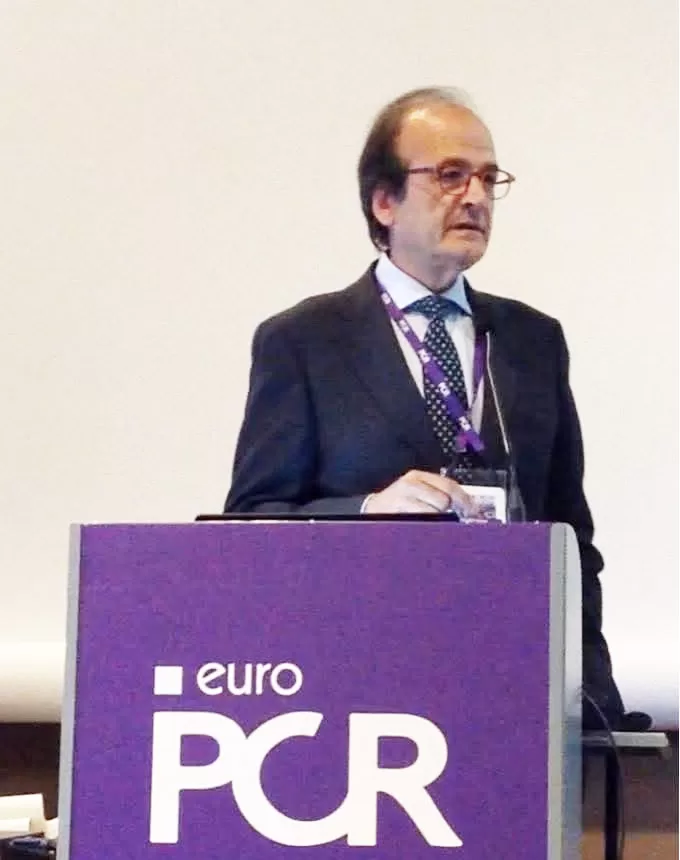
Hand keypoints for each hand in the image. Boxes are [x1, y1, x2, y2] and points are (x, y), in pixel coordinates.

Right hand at [363, 470, 477, 516]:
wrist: (371, 511)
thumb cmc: (398, 504)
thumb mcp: (418, 492)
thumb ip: (440, 494)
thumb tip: (467, 507)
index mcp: (418, 477)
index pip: (449, 485)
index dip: (465, 500)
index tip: (474, 512)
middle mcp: (410, 484)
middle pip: (444, 498)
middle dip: (451, 512)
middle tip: (455, 520)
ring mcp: (402, 498)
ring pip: (435, 511)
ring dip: (438, 520)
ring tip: (430, 522)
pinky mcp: (397, 512)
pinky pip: (422, 520)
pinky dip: (428, 526)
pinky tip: (424, 526)